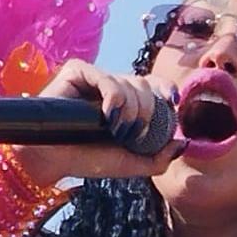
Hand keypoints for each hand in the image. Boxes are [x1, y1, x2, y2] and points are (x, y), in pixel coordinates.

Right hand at [15, 59, 186, 183]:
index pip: (154, 85)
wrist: (53, 160)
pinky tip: (108, 115)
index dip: (165, 89)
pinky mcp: (78, 72)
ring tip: (115, 129)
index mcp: (126, 102)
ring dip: (130, 108)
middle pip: (145, 84)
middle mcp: (112, 87)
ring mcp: (95, 78)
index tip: (172, 102)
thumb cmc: (88, 160)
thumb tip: (182, 142)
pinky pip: (106, 77)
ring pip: (129, 81)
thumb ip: (160, 158)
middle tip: (134, 132)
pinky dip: (113, 96)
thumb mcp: (131, 163)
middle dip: (147, 109)